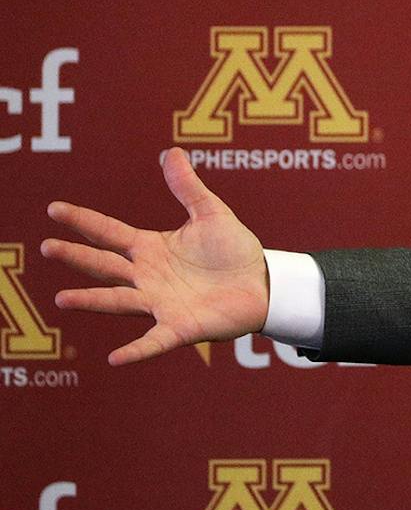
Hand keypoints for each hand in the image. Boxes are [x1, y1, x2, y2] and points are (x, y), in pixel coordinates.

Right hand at [42, 148, 270, 364]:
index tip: (54, 209)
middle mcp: (147, 277)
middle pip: (106, 265)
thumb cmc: (234, 251)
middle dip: (77, 257)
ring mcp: (160, 303)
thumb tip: (171, 151)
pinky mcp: (180, 327)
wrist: (264, 283)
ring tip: (63, 299)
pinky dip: (136, 350)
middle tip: (48, 247)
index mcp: (150, 249)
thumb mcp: (211, 213)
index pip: (109, 232)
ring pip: (120, 301)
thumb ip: (188, 187)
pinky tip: (115, 358)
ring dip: (92, 300)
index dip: (83, 221)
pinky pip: (154, 341)